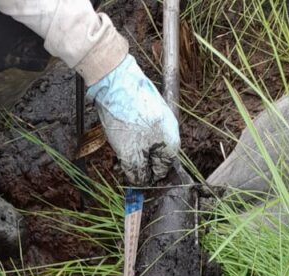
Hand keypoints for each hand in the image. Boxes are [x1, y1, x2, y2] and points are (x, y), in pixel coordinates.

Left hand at [87, 54, 179, 183]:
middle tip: (123, 167)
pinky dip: (133, 136)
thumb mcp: (129, 153)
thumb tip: (139, 183)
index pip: (162, 170)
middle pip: (156, 156)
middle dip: (140, 164)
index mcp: (172, 143)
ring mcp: (161, 117)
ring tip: (119, 151)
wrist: (116, 79)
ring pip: (148, 143)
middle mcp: (170, 130)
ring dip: (135, 151)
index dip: (147, 178)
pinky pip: (144, 129)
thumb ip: (137, 173)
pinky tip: (121, 135)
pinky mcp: (150, 107)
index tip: (134, 181)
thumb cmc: (126, 118)